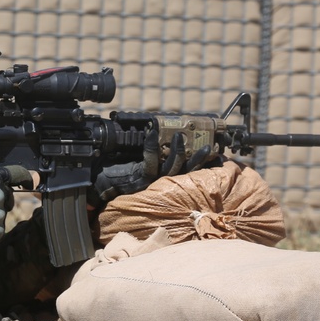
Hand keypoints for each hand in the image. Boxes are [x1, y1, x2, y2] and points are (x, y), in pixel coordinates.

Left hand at [93, 124, 218, 202]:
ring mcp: (152, 182)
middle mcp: (162, 183)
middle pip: (185, 171)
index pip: (189, 173)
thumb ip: (157, 158)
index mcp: (166, 182)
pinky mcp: (140, 178)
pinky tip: (153, 134)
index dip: (202, 163)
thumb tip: (171, 139)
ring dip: (177, 150)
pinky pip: (150, 162)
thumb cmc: (121, 176)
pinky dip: (152, 147)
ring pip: (171, 167)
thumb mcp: (143, 168)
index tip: (215, 153)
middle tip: (208, 146)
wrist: (104, 186)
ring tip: (180, 136)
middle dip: (197, 159)